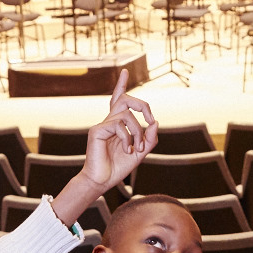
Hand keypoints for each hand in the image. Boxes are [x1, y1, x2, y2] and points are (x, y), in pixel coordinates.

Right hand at [81, 70, 157, 194]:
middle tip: (151, 120)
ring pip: (127, 115)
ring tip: (136, 149)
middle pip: (126, 99)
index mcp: (117, 125)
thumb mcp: (140, 153)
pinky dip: (128, 138)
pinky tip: (126, 150)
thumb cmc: (118, 168)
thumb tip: (155, 122)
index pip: (119, 100)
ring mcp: (102, 125)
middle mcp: (109, 122)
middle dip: (143, 106)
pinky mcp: (96, 131)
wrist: (102, 181)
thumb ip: (149, 139)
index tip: (125, 71)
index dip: (121, 85)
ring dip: (138, 132)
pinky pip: (119, 125)